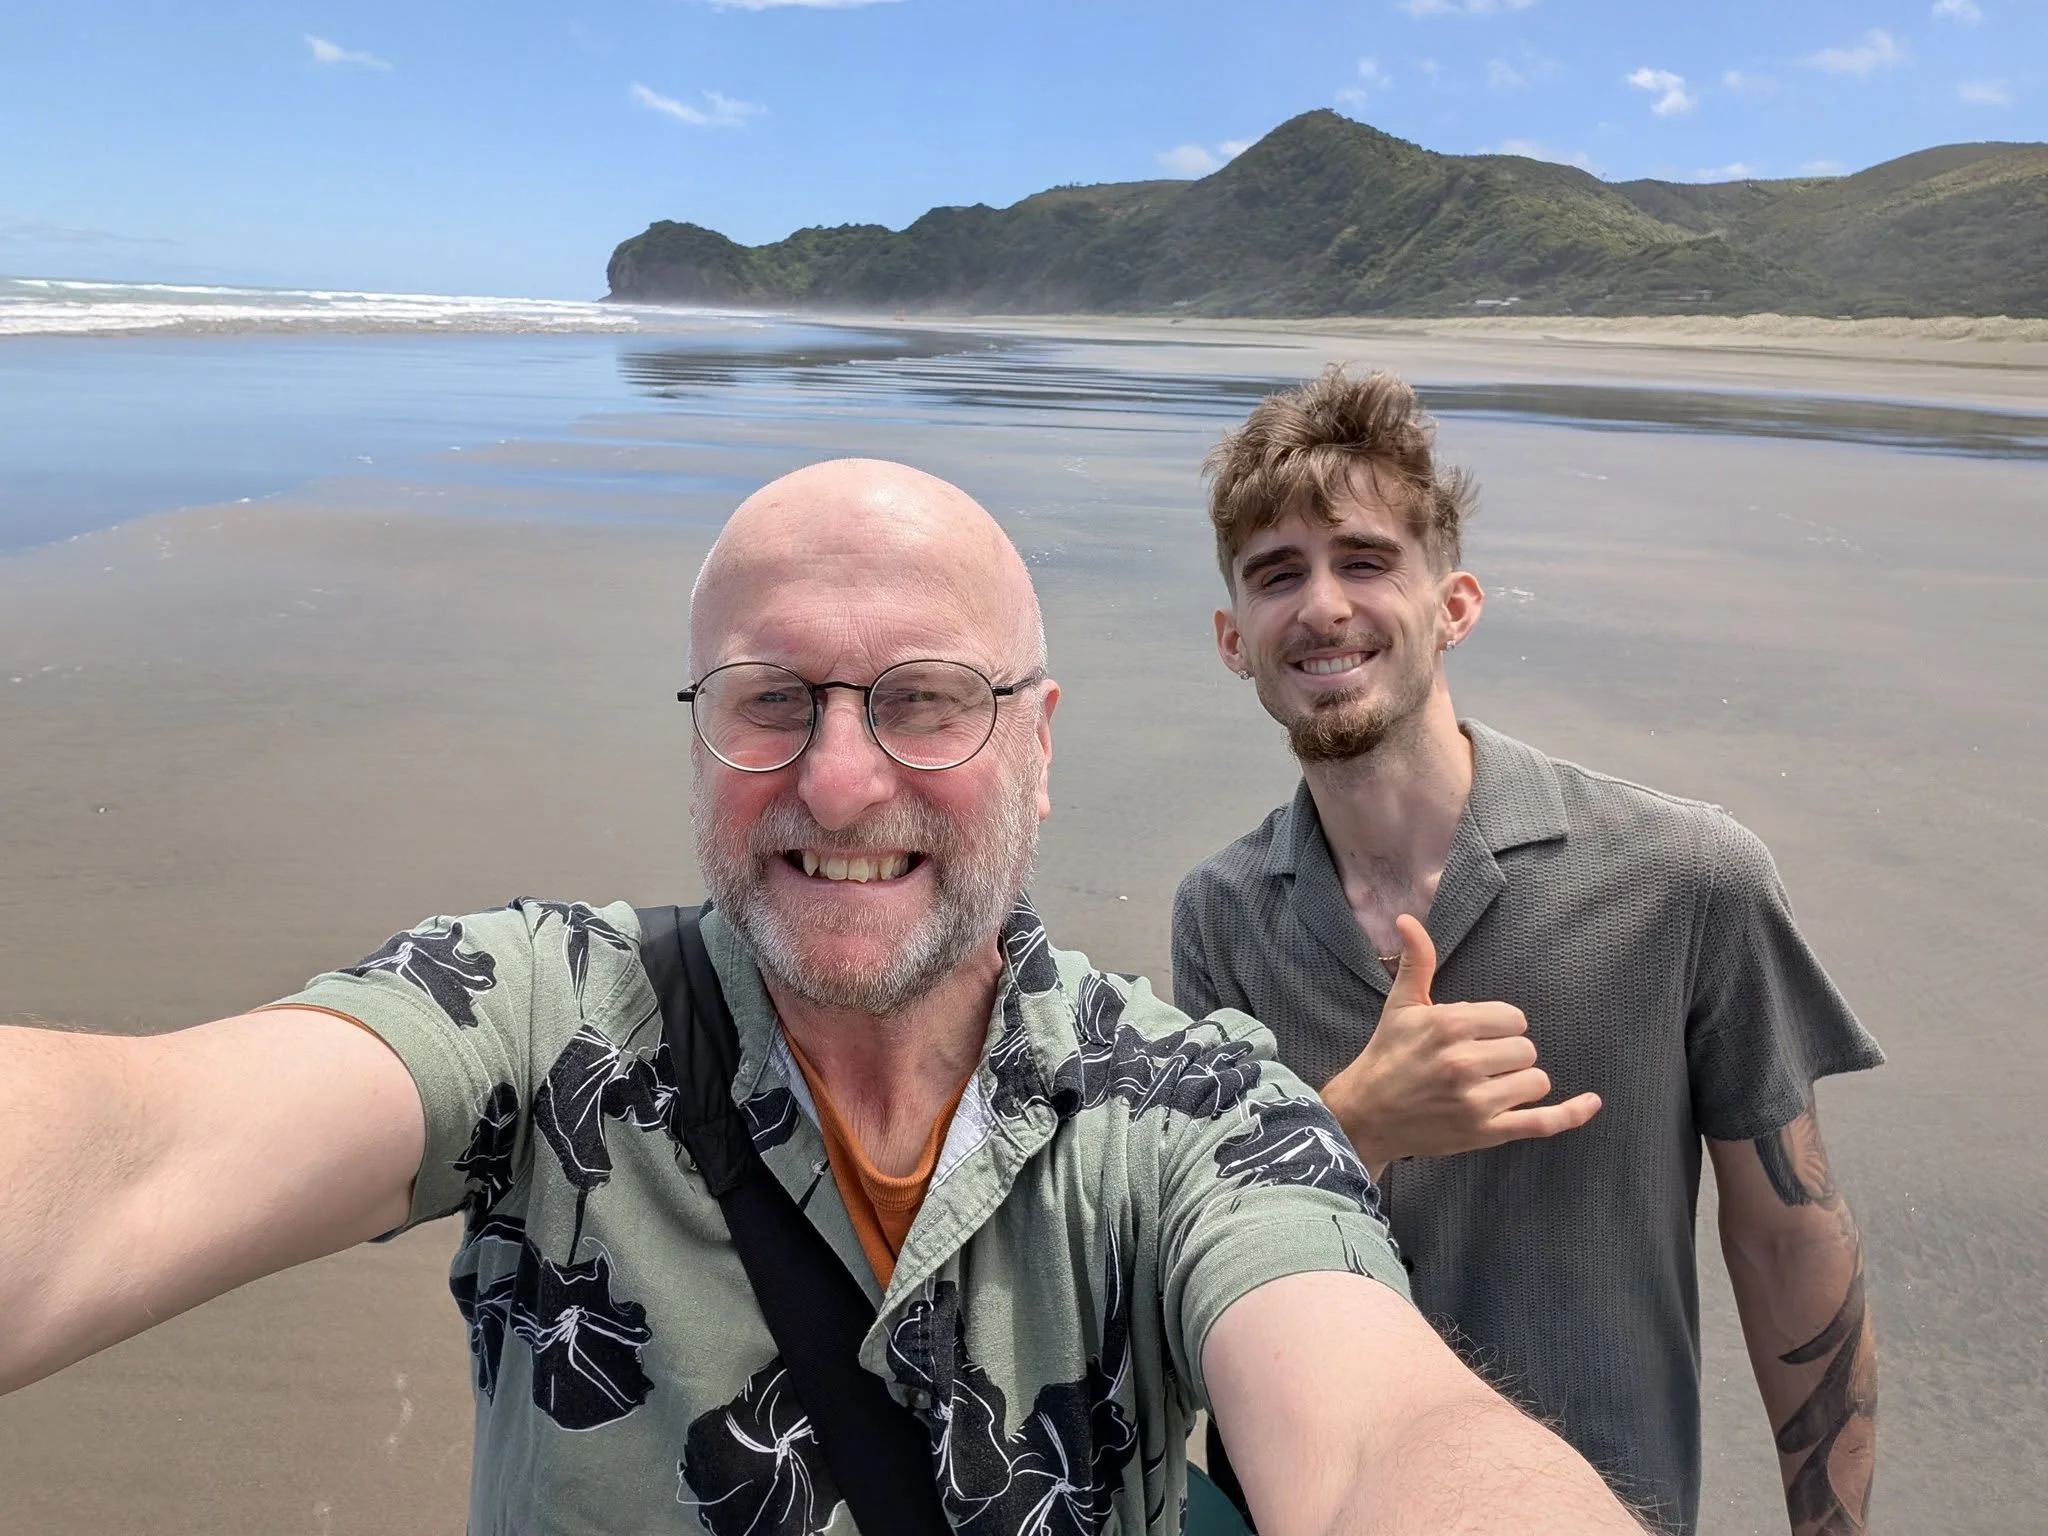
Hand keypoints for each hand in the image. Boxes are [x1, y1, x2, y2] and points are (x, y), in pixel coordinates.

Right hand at [1322, 915, 1601, 1176]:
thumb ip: (1417, 962)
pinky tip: (1592, 1102)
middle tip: (1475, 1063)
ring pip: (1536, 1081)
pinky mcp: (1486, 1133)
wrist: (1367, 1115)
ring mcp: (1477, 1101)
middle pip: (1527, 1049)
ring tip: (1488, 1086)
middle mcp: (1465, 1062)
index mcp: (1449, 1025)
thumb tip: (1408, 919)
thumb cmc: (1388, 1055)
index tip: (1474, 1036)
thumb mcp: (1401, 1006)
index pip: (1513, 1018)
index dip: (1499, 1026)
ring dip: (1520, 1082)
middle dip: (1507, 1054)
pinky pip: (1543, 1122)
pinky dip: (1571, 1114)